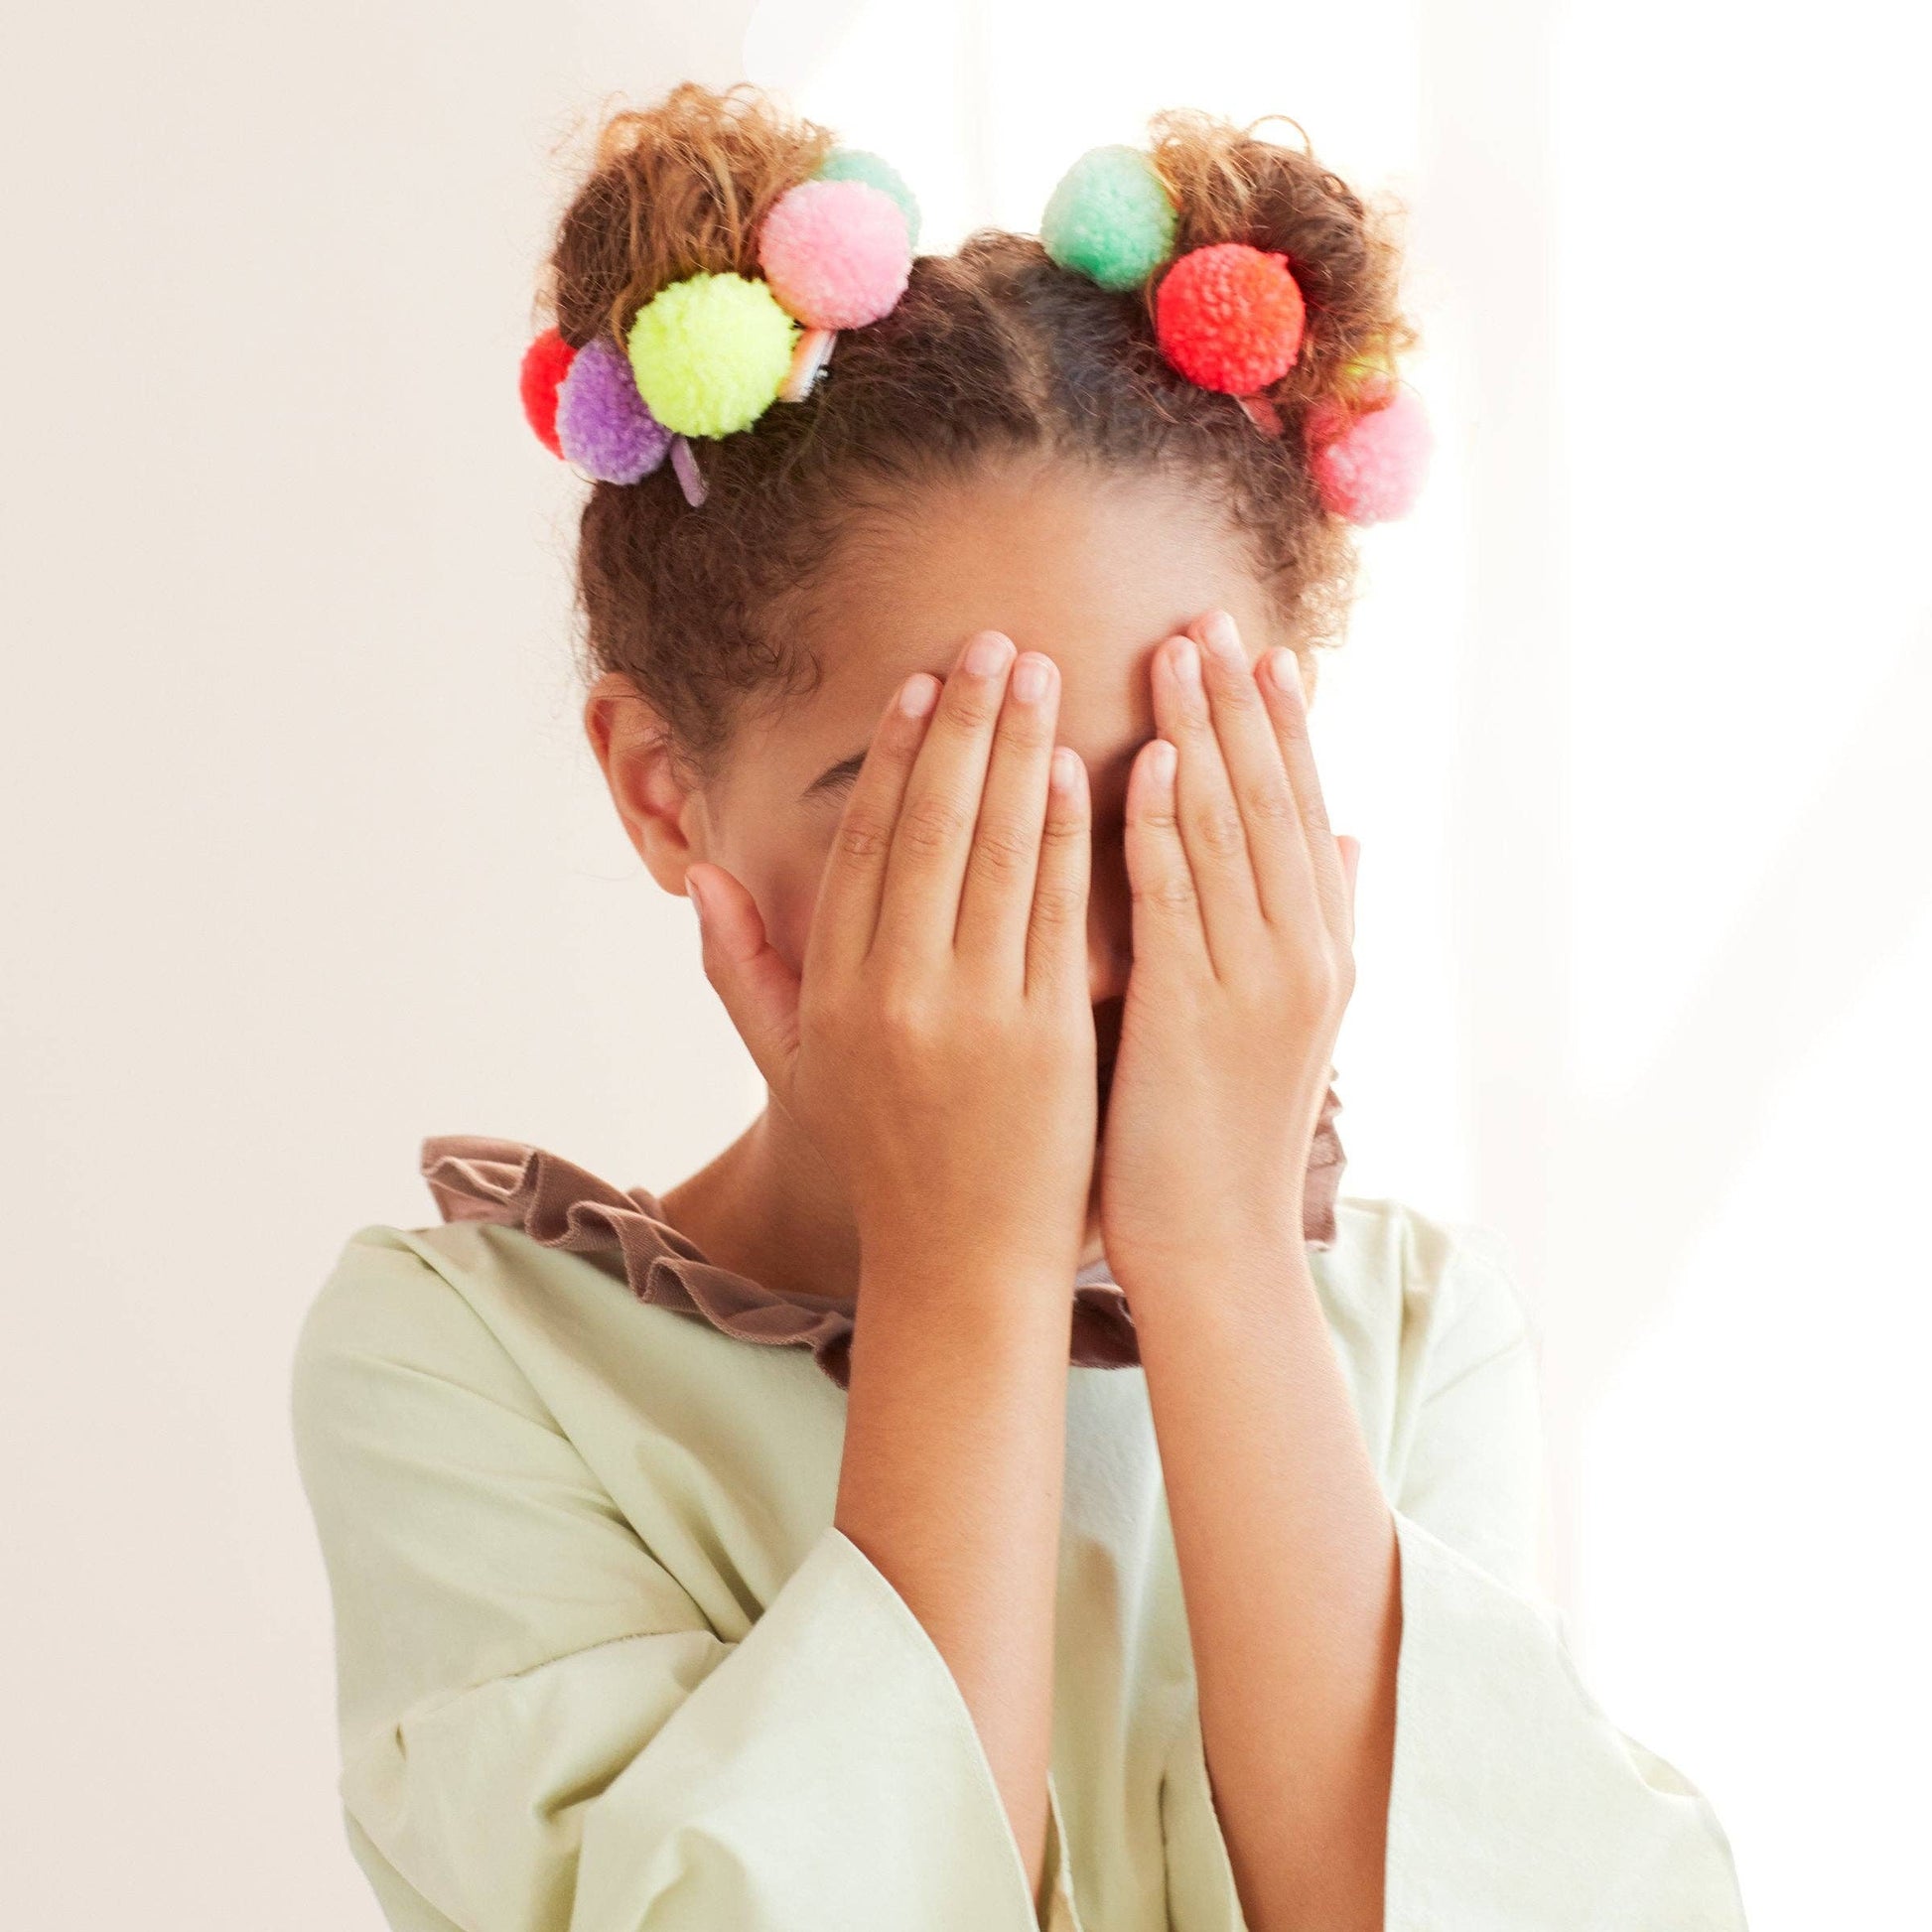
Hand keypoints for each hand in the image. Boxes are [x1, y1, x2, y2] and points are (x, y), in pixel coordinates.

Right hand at [686, 631, 1097, 1284]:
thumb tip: (701, 874)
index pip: (861, 846)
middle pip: (927, 828)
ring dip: (1017, 754)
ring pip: (992, 855)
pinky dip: (1065, 837)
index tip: (918, 684)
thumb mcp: (794, 1070)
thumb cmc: (883, 1158)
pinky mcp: (1046, 1040)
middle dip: (962, 724)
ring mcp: (972, 1015)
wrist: (963, 1266)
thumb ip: (742, 972)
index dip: (890, 757)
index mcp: (832, 993)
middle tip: (992, 642)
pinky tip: (1080, 769)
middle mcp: (894, 994)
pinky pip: (1054, 916)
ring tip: (1038, 673)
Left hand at [1098, 610, 1360, 1293]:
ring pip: (1232, 833)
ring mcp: (1256, 985)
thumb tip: (1350, 835)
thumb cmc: (1228, 1134)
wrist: (1216, 1250)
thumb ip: (1318, 920)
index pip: (1306, 811)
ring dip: (1203, 736)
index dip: (1284, 727)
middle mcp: (1305, 956)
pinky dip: (1166, 826)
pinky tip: (1146, 758)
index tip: (1261, 649)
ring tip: (1175, 651)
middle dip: (1241, 705)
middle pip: (1275, 802)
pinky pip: (1179, 901)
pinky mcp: (1193, 1016)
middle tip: (1211, 614)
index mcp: (1324, 950)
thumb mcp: (1292, 1019)